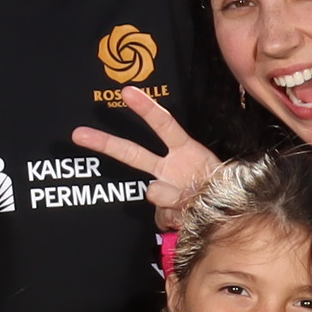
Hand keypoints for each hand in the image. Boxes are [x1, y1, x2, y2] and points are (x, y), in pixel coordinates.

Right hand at [68, 83, 231, 221]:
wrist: (232, 218)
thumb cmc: (227, 191)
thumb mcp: (217, 181)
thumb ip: (187, 186)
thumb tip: (155, 192)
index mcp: (185, 150)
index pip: (164, 125)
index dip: (146, 109)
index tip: (127, 92)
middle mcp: (169, 168)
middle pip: (132, 153)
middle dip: (105, 143)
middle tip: (78, 134)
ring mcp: (166, 190)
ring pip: (153, 194)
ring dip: (174, 201)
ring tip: (195, 205)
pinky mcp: (165, 212)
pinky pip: (161, 217)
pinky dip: (176, 220)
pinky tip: (189, 217)